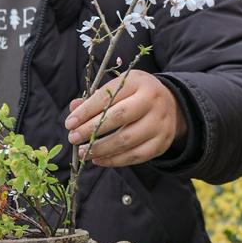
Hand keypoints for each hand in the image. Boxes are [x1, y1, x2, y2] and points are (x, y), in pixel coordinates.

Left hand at [65, 70, 185, 166]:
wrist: (171, 105)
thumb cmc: (135, 95)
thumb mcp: (119, 88)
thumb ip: (95, 98)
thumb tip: (73, 108)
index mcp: (138, 82)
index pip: (108, 97)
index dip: (86, 111)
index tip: (69, 123)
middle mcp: (152, 100)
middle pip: (119, 117)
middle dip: (92, 130)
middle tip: (73, 138)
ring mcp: (160, 123)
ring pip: (127, 139)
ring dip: (100, 148)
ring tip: (83, 152)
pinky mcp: (162, 143)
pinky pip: (135, 156)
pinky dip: (114, 160)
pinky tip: (98, 160)